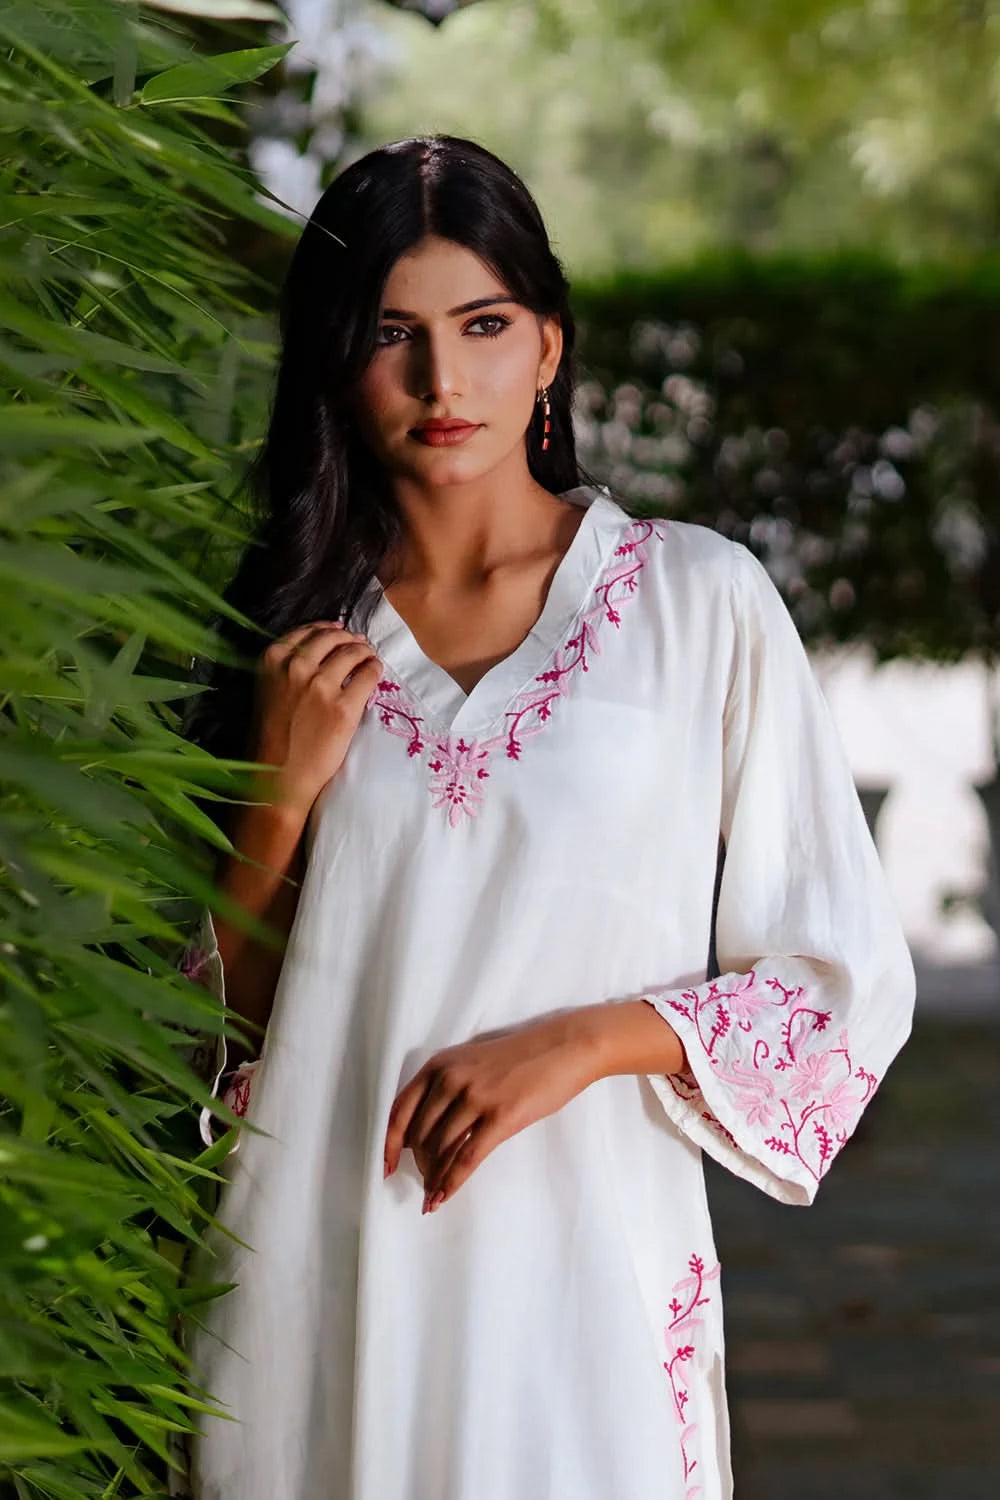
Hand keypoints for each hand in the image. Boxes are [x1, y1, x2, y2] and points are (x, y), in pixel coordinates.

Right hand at [249, 620, 382, 816]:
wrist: (278, 777)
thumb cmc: (270, 738)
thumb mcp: (267, 690)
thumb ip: (285, 667)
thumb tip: (320, 648)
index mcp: (272, 660)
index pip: (307, 631)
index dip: (328, 630)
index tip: (340, 633)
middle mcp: (295, 667)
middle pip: (332, 638)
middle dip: (349, 639)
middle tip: (359, 645)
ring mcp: (321, 686)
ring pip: (353, 652)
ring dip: (364, 651)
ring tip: (369, 657)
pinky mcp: (344, 707)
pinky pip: (368, 675)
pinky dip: (374, 669)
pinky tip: (375, 672)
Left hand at [383, 1012, 599, 1212]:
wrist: (561, 1049)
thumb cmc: (517, 1059)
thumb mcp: (470, 1063)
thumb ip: (443, 1089)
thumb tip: (420, 1133)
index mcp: (439, 1065)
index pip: (400, 1111)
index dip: (389, 1144)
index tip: (385, 1166)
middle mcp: (451, 1080)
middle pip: (419, 1136)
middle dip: (420, 1164)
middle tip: (425, 1181)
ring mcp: (475, 1098)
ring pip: (440, 1150)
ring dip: (434, 1178)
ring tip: (433, 1195)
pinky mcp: (500, 1117)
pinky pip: (466, 1158)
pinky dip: (451, 1183)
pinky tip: (444, 1197)